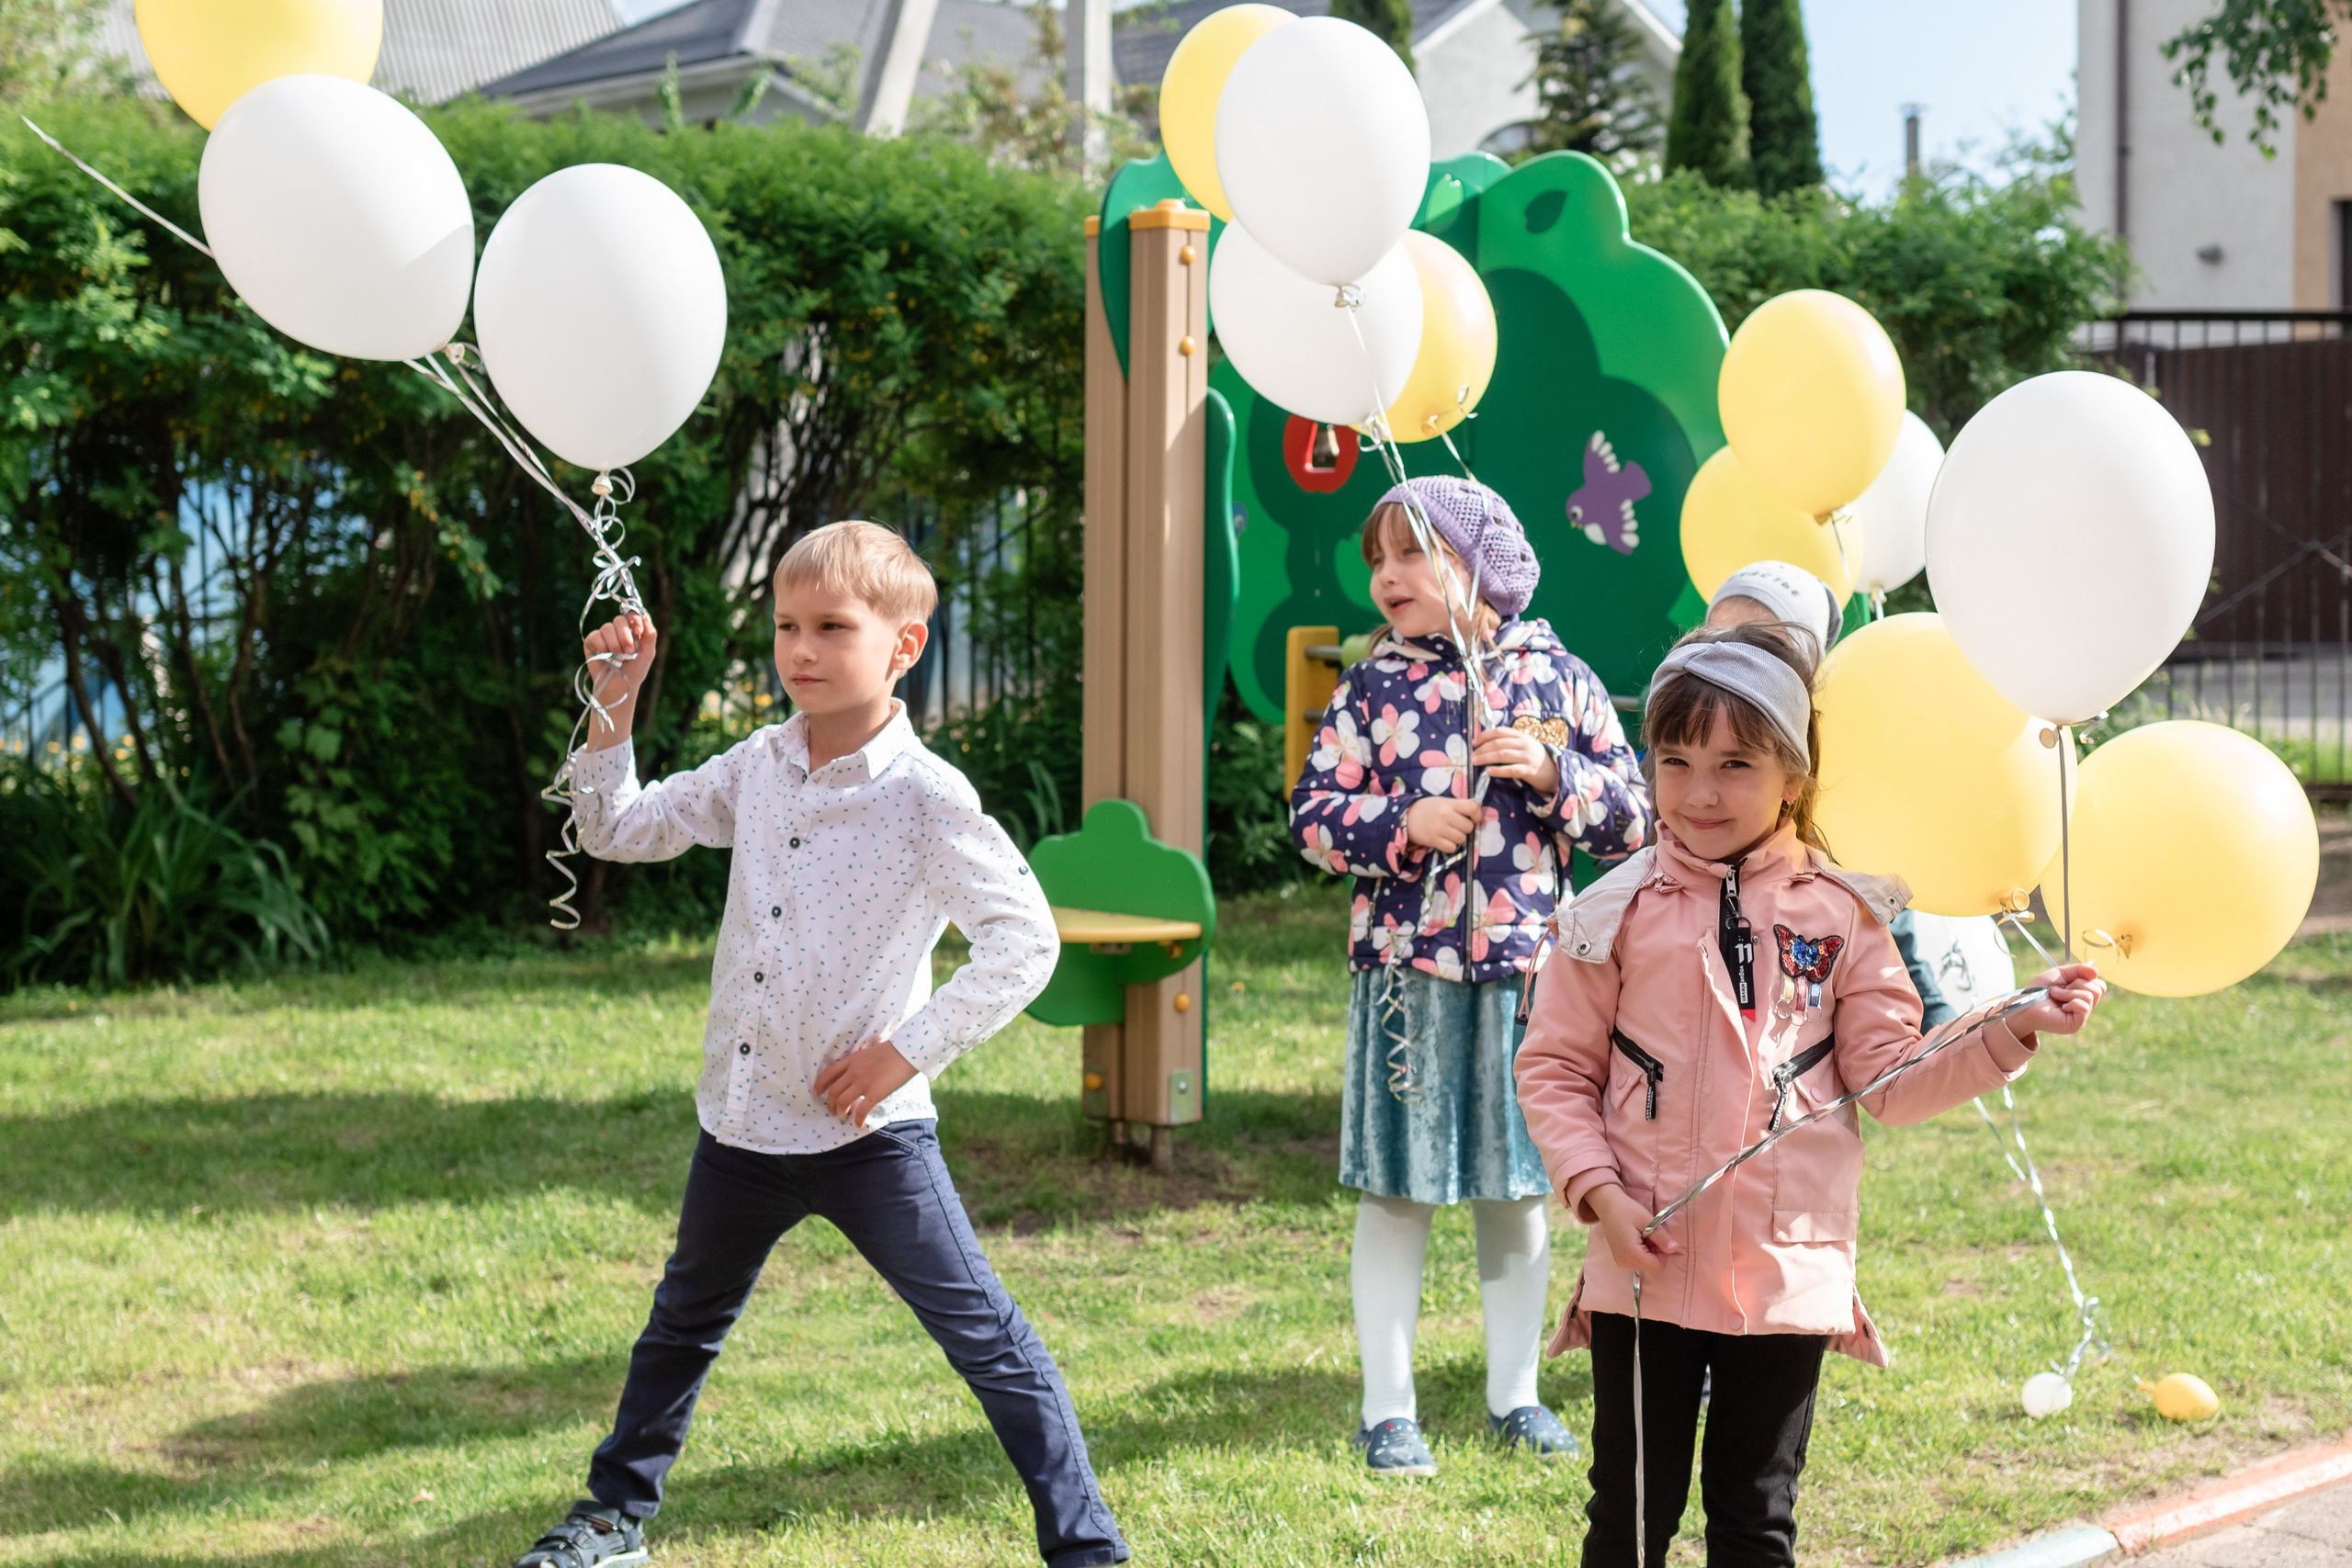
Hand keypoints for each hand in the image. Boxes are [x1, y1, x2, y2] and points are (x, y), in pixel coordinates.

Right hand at [581, 613, 656, 749]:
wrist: (621, 687)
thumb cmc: (634, 671)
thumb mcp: (648, 653)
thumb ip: (650, 634)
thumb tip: (645, 615)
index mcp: (631, 630)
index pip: (631, 614)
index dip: (634, 619)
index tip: (639, 631)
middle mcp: (617, 630)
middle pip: (619, 619)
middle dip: (626, 636)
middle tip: (629, 651)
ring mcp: (604, 635)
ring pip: (607, 628)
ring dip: (615, 644)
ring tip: (619, 658)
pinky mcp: (591, 642)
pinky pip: (595, 636)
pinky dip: (602, 647)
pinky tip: (606, 657)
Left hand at [811, 1036, 917, 1126]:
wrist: (906, 1051)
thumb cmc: (892, 1050)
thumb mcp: (869, 1052)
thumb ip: (860, 1062)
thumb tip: (858, 1071)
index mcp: (852, 1060)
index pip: (829, 1073)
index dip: (820, 1085)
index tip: (817, 1093)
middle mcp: (853, 1072)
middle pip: (833, 1092)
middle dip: (830, 1105)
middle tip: (833, 1111)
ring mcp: (863, 1083)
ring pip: (842, 1103)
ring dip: (840, 1113)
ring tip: (843, 1118)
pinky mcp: (874, 1093)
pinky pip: (861, 1110)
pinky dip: (857, 1120)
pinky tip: (859, 1124)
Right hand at [1405, 795, 1482, 851]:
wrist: (1406, 817)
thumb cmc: (1428, 808)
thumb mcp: (1443, 801)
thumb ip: (1459, 805)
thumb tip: (1478, 807)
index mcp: (1449, 804)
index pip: (1472, 808)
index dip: (1477, 814)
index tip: (1473, 818)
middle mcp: (1445, 816)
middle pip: (1468, 827)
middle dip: (1465, 828)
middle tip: (1457, 826)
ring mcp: (1439, 829)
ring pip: (1461, 839)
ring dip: (1458, 838)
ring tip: (1450, 833)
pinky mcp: (1433, 841)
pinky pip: (1452, 848)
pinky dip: (1450, 846)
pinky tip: (1445, 840)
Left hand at [1472, 726, 1560, 796]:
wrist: (1554, 772)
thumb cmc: (1534, 758)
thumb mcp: (1524, 745)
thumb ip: (1509, 742)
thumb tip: (1485, 743)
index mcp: (1521, 736)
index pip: (1500, 731)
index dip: (1485, 735)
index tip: (1473, 742)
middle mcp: (1524, 744)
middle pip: (1498, 743)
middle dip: (1482, 749)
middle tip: (1471, 755)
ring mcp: (1527, 757)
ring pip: (1502, 755)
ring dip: (1486, 758)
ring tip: (1475, 762)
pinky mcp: (1529, 771)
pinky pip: (1511, 770)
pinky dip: (1498, 770)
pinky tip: (1489, 772)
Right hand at [1588, 1182, 1677, 1275]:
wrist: (1608, 1205)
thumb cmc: (1628, 1210)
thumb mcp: (1648, 1221)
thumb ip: (1662, 1237)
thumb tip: (1675, 1249)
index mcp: (1631, 1254)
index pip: (1658, 1267)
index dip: (1663, 1253)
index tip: (1658, 1237)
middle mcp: (1625, 1263)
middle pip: (1652, 1267)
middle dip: (1656, 1252)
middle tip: (1649, 1234)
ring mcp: (1621, 1262)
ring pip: (1646, 1264)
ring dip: (1650, 1251)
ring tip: (1642, 1235)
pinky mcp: (1620, 1259)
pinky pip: (1638, 1261)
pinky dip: (1642, 1252)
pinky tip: (1637, 1238)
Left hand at [2012, 962, 2105, 1036]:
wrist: (2024, 1003)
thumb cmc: (2039, 990)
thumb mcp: (2060, 974)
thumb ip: (2078, 970)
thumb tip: (2097, 971)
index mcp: (2082, 995)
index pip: (2100, 985)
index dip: (2086, 978)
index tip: (2069, 980)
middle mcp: (2085, 1007)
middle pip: (2099, 989)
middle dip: (2077, 984)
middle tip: (2059, 989)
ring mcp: (2082, 1017)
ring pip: (2089, 996)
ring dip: (2068, 992)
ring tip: (2055, 995)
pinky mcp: (2077, 1024)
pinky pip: (2084, 1006)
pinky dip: (2070, 1001)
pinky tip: (2060, 1007)